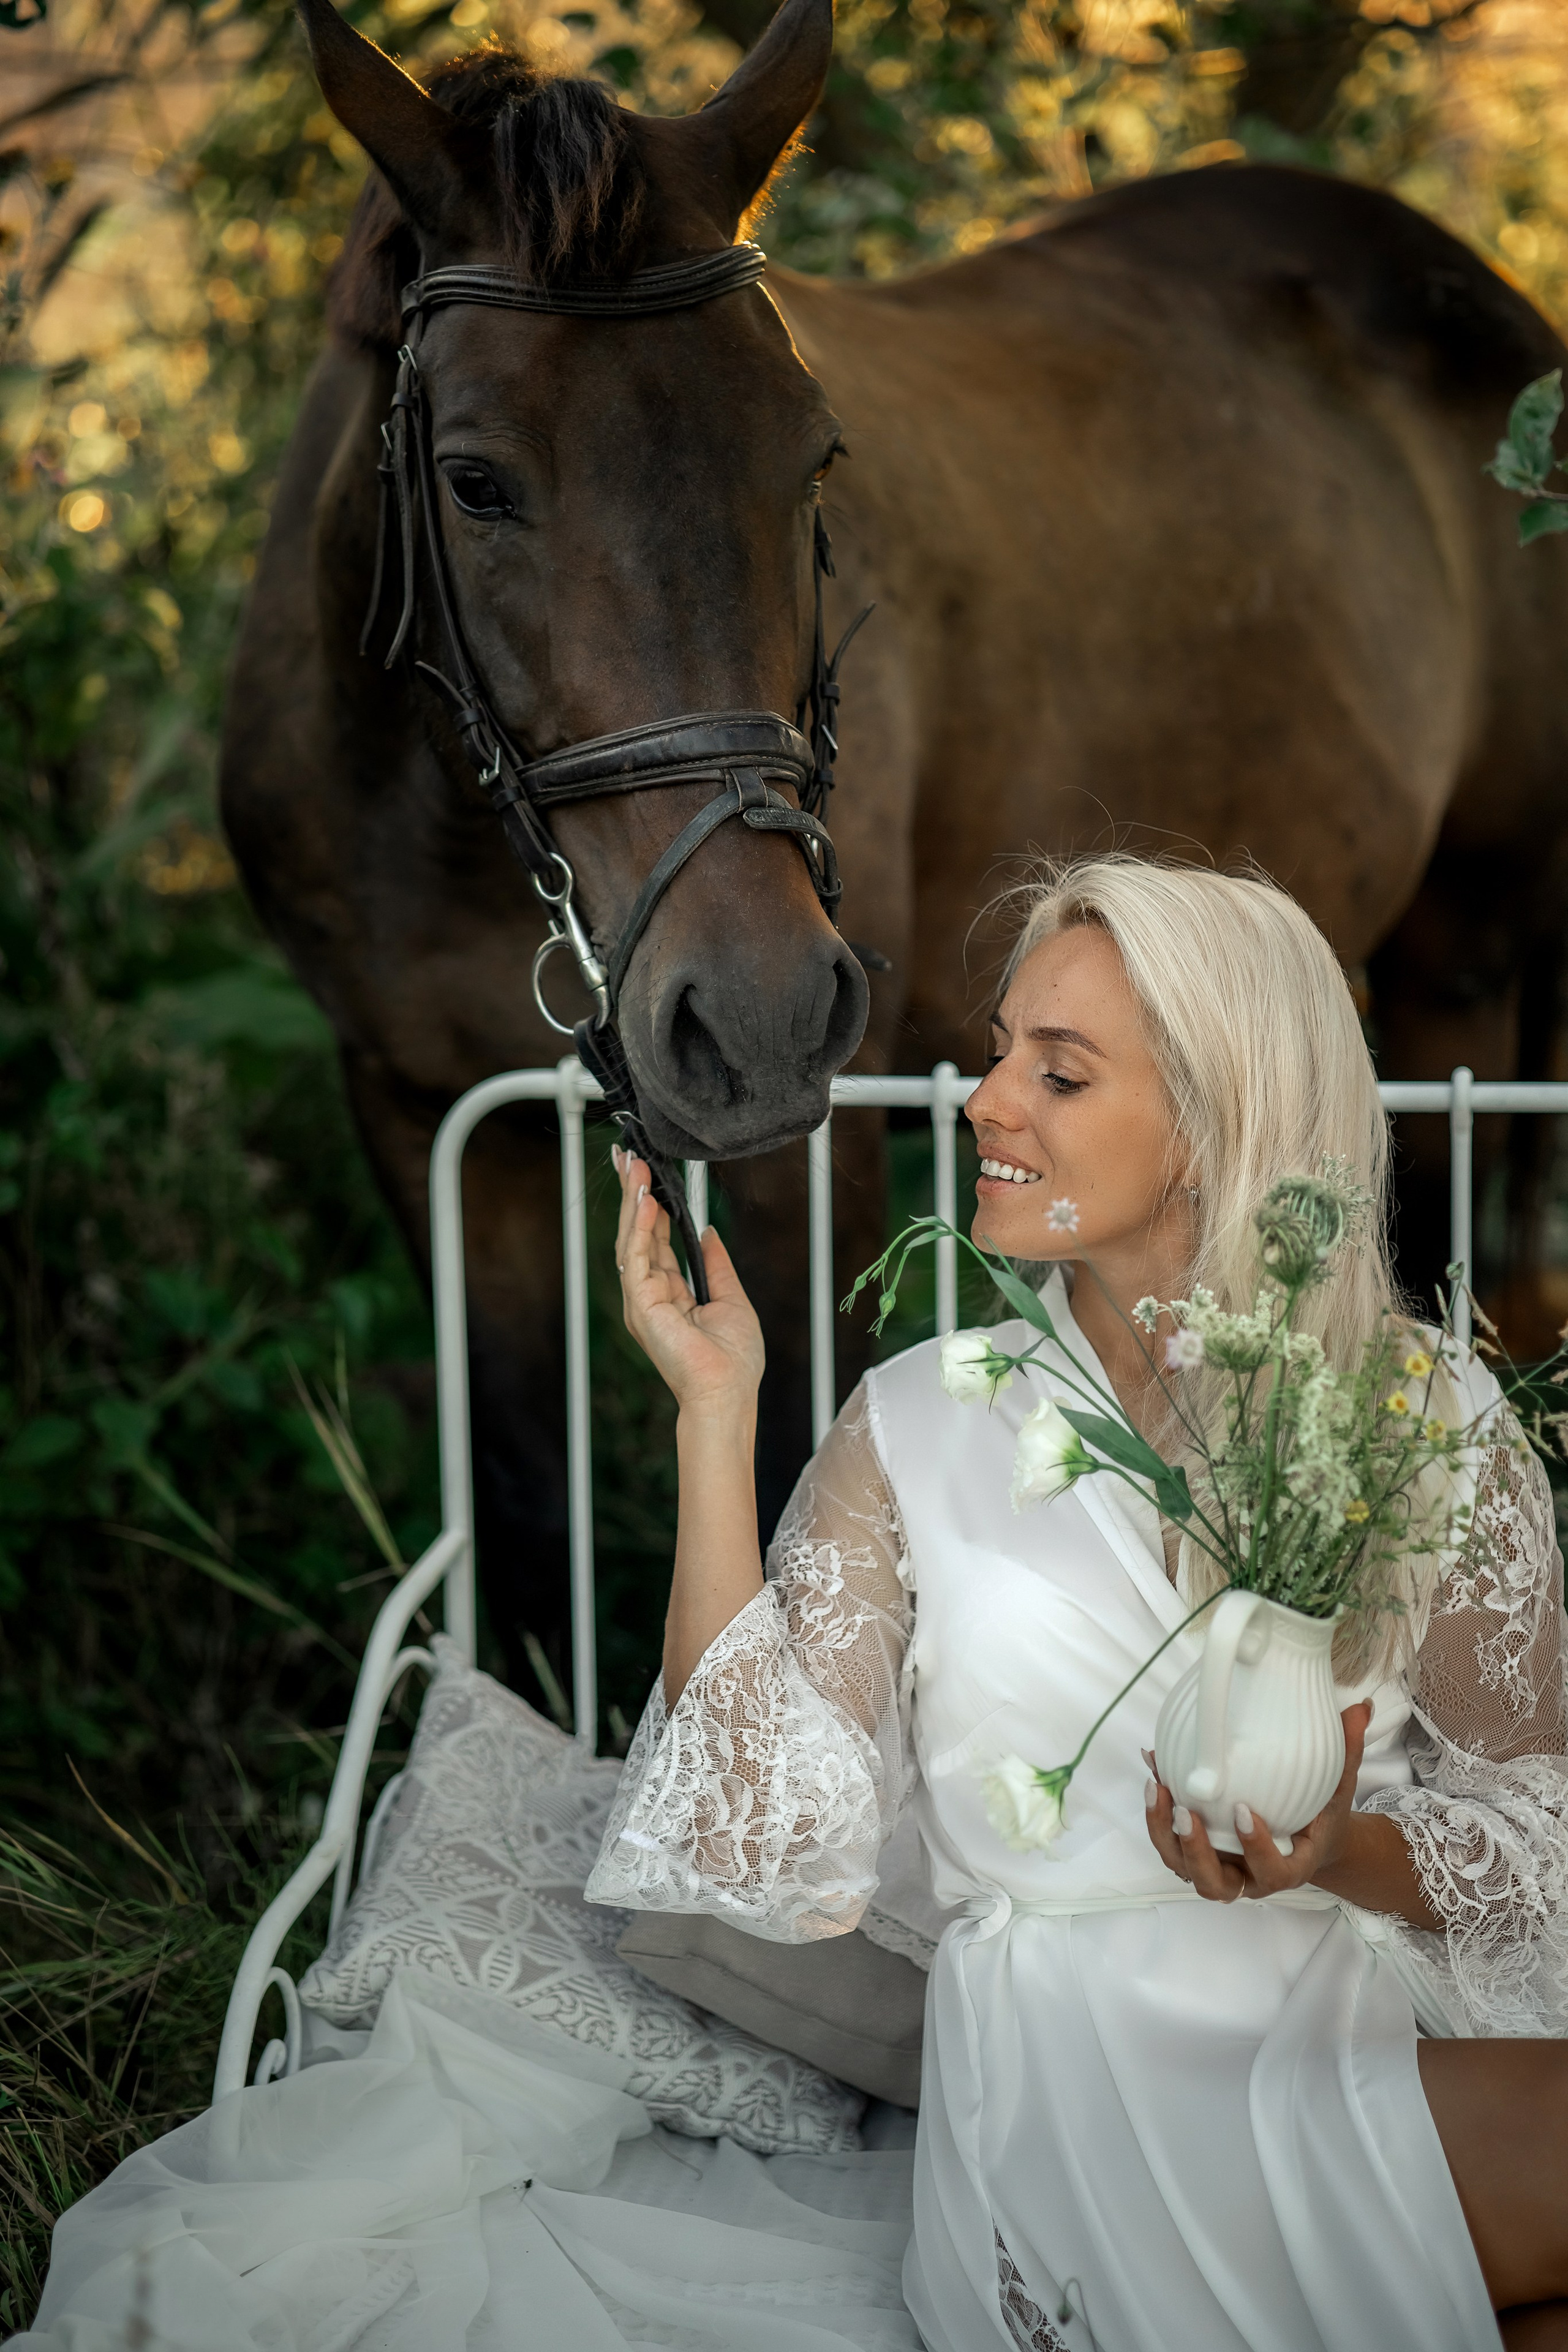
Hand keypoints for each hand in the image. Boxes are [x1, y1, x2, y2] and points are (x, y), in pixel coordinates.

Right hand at [614, 1150, 764, 1414]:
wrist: (729, 1393)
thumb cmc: (734, 1360)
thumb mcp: (731, 1298)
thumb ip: (715, 1264)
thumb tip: (708, 1232)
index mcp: (668, 1294)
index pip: (655, 1241)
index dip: (651, 1207)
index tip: (648, 1175)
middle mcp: (648, 1295)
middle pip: (637, 1235)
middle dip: (633, 1195)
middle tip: (629, 1157)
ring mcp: (641, 1301)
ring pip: (631, 1241)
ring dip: (634, 1203)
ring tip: (636, 1168)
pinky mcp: (641, 1306)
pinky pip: (637, 1259)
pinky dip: (642, 1229)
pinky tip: (648, 1202)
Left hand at [1144, 1700, 1372, 1903]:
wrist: (1307, 1839)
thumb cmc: (1321, 1814)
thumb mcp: (1338, 1787)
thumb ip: (1348, 1751)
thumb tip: (1361, 1707)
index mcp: (1288, 1867)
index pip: (1272, 1871)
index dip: (1256, 1849)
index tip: (1244, 1812)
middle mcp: (1249, 1875)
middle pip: (1215, 1885)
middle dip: (1196, 1853)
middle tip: (1187, 1812)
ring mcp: (1220, 1867)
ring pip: (1183, 1867)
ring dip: (1165, 1834)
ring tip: (1160, 1788)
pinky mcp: (1198, 1853)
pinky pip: (1171, 1842)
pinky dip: (1158, 1813)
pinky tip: (1155, 1774)